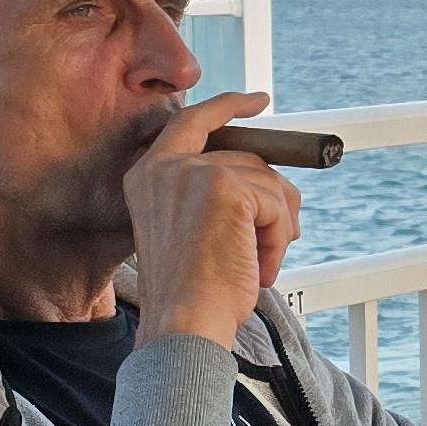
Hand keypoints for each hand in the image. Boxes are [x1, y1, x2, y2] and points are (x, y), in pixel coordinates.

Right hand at [127, 91, 300, 347]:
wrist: (182, 324)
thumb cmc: (190, 294)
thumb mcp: (192, 231)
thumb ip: (213, 195)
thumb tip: (268, 180)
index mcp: (147, 175)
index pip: (191, 121)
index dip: (226, 107)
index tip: (257, 101)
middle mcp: (166, 166)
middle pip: (247, 160)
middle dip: (271, 203)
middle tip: (268, 247)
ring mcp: (195, 172)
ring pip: (268, 183)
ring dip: (275, 229)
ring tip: (256, 266)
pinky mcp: (226, 186)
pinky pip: (277, 202)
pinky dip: (279, 238)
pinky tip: (260, 267)